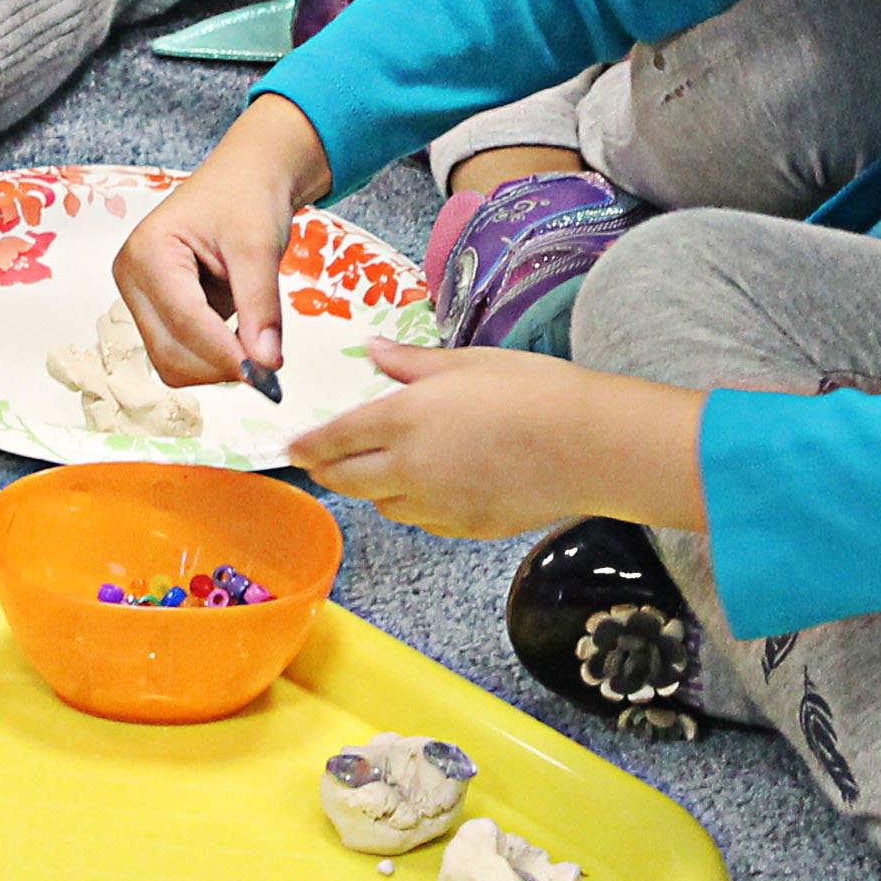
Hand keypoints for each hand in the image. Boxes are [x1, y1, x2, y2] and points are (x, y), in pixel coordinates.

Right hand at [113, 95, 329, 383]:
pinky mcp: (155, 311)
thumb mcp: (259, 247)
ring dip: (216, 365)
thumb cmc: (247, 198)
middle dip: (220, 365)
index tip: (268, 374)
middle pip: (169, 352)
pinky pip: (179, 353)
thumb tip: (267, 364)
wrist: (246, 178)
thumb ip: (261, 308)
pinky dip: (213, 357)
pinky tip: (240, 336)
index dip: (226, 353)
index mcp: (148, 251)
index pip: (183, 322)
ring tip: (256, 342)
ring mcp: (140, 297)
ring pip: (171, 361)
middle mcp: (132, 278)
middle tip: (269, 367)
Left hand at [291, 343, 708, 540]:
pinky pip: (421, 520)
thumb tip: (372, 353)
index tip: (290, 445)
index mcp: (403, 420)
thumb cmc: (533, 391)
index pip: (334, 439)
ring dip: (372, 488)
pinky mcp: (464, 528)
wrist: (590, 446)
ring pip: (383, 505)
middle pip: (346, 481)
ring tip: (383, 466)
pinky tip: (431, 484)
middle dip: (327, 471)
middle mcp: (409, 469)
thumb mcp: (467, 362)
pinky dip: (413, 504)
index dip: (306, 444)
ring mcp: (437, 506)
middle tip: (321, 459)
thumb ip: (411, 364)